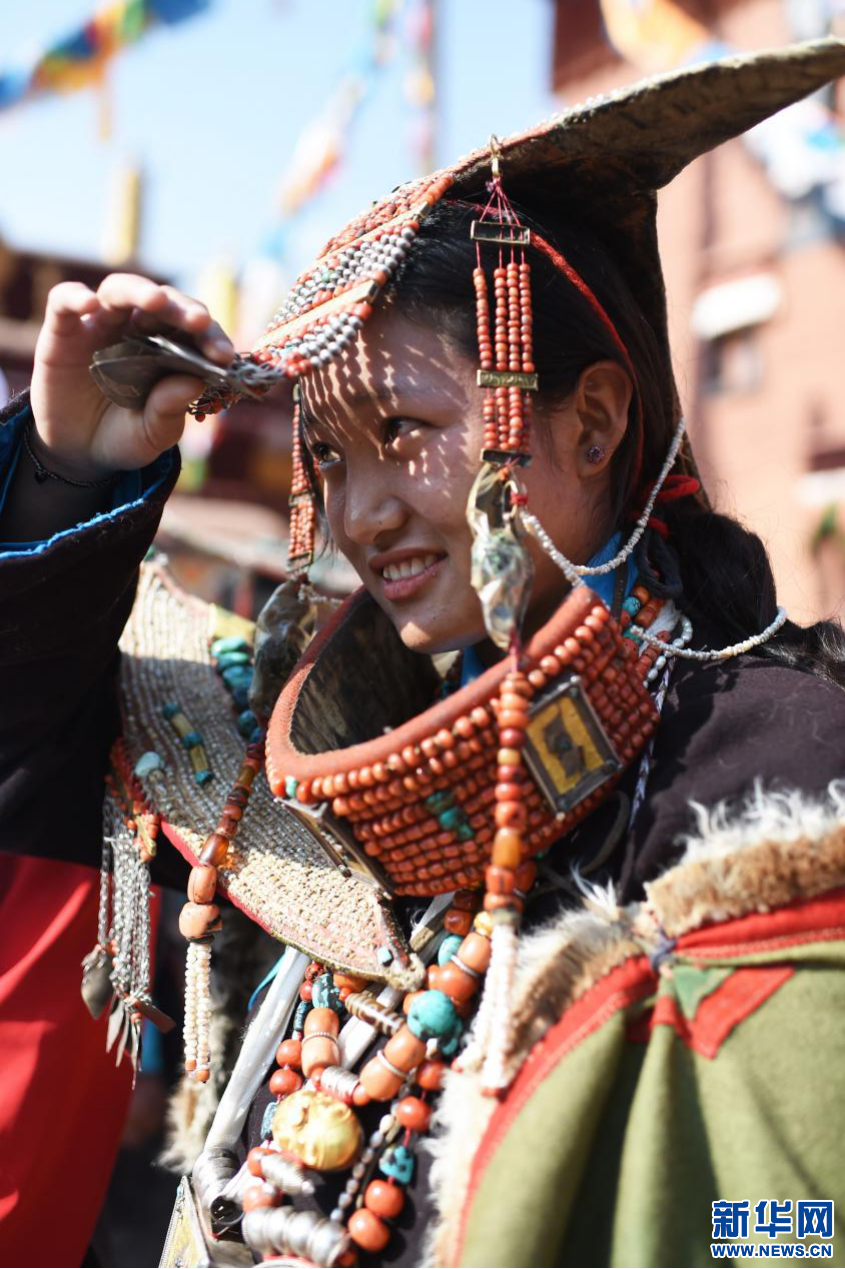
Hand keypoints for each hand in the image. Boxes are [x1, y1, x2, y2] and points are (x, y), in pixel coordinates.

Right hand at [29, 272, 234, 476]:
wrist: (79, 452)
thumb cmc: (124, 436)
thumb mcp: (151, 434)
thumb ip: (169, 412)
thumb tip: (193, 382)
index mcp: (168, 350)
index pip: (193, 331)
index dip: (210, 337)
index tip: (224, 356)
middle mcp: (136, 330)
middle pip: (162, 303)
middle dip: (182, 309)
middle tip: (198, 321)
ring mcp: (99, 326)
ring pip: (119, 290)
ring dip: (140, 291)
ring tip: (156, 301)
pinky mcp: (62, 331)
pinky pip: (64, 301)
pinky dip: (76, 296)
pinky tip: (90, 303)